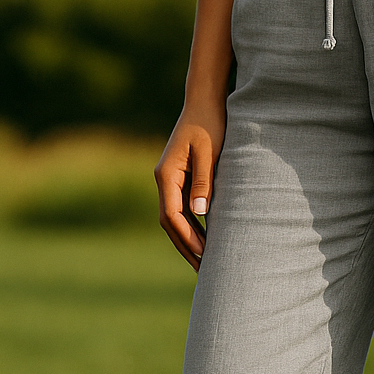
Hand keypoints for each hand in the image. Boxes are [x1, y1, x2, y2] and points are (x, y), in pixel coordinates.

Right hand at [154, 106, 225, 269]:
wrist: (204, 103)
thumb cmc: (209, 124)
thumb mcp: (209, 152)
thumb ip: (204, 181)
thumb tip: (199, 213)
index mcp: (166, 174)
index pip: (171, 214)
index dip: (186, 236)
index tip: (203, 253)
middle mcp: (164, 180)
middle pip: (170, 222)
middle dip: (185, 246)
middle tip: (203, 270)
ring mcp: (170, 181)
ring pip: (174, 219)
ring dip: (187, 240)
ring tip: (204, 263)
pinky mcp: (180, 180)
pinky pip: (182, 210)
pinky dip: (191, 227)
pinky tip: (205, 240)